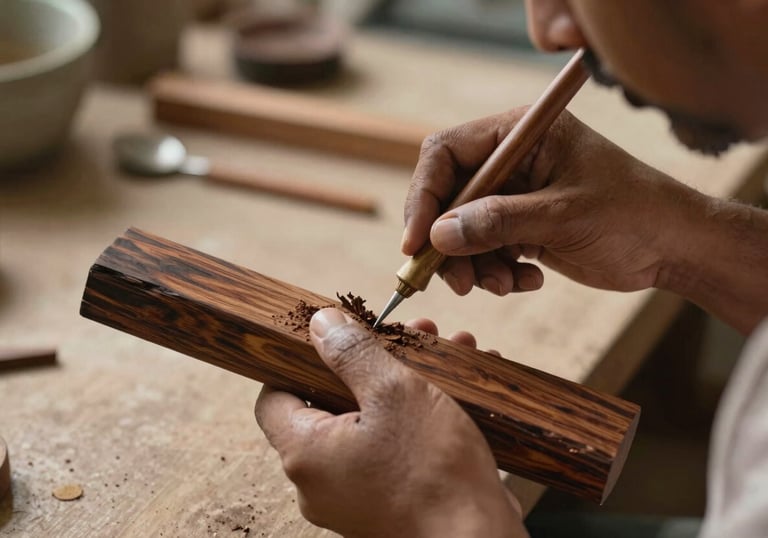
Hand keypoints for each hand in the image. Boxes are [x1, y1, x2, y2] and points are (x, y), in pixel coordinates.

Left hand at [255, 308, 526, 537]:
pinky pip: (386, 449)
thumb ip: (353, 353)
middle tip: (405, 338)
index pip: (273, 397)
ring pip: (365, 423)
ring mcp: (350, 497)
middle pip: (327, 404)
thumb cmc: (435, 473)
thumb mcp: (394, 392)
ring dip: (399, 385)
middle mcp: (318, 482)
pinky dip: (410, 418)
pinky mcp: (383, 504)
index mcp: (305, 453)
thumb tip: (321, 324)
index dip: (296, 362)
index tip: (331, 341)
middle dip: (369, 364)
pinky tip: (452, 393)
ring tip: (440, 355)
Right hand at [403, 108, 706, 294]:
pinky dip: (497, 272)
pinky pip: (485, 250)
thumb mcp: (564, 216)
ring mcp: (514, 194)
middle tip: (460, 282)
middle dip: (449, 243)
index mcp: (520, 133)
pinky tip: (529, 281)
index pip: (446, 152)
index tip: (417, 242)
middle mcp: (511, 159)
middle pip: (448, 196)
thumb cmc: (633, 214)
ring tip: (505, 286)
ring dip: (474, 265)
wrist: (674, 247)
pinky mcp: (520, 225)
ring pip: (461, 230)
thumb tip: (437, 236)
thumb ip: (499, 222)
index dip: (425, 196)